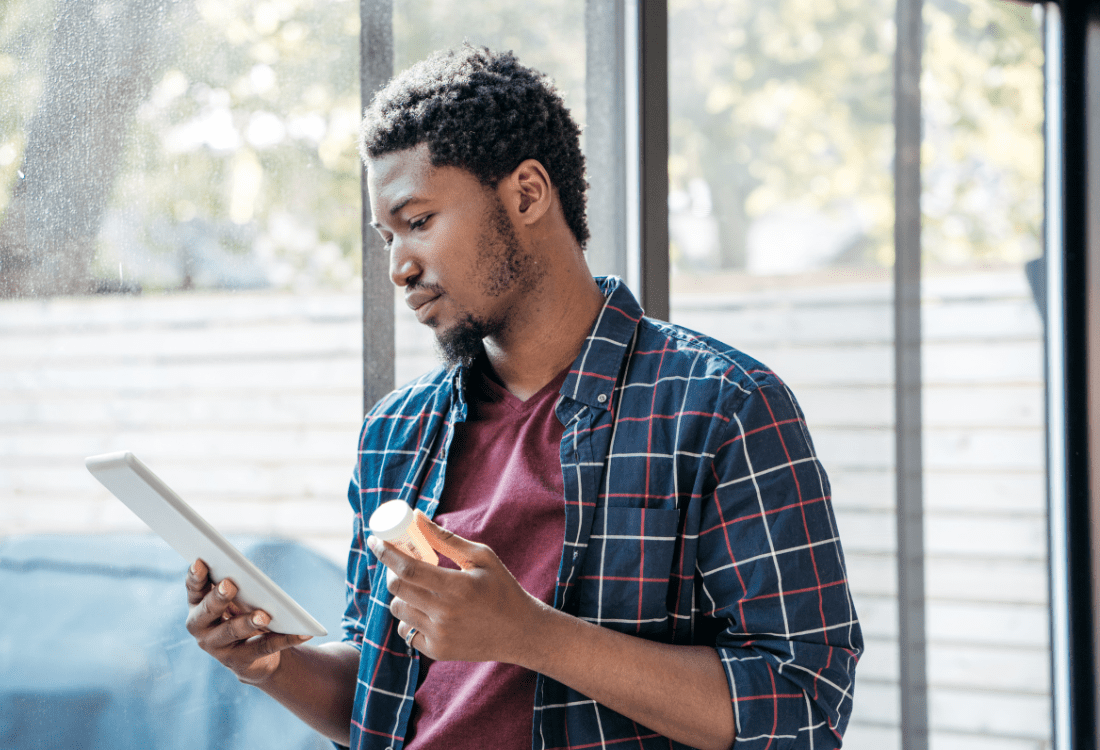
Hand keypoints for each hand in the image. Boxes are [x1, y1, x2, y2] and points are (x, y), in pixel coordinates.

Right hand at [185, 558, 311, 684]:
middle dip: (218, 598)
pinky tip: (303, 633)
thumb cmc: (241, 614)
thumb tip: (246, 572)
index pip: (194, 589)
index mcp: (198, 606)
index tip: (200, 561)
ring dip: (248, 622)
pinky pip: (265, 648)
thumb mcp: (236, 600)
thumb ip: (233, 586)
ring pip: (232, 632)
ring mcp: (218, 648)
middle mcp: (201, 629)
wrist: (253, 657)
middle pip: (207, 612)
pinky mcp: (240, 663)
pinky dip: (286, 639)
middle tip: (230, 584)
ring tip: (264, 615)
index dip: (195, 576)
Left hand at [368, 518, 546, 663]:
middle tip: (400, 564)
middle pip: (396, 589)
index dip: (386, 553)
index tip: (375, 541)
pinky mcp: (437, 652)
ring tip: (420, 588)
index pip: (407, 569)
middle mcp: (445, 614)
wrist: (521, 632)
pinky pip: (406, 632)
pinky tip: (427, 611)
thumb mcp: (482, 557)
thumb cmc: (502, 589)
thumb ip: (445, 539)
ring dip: (401, 595)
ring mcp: (439, 636)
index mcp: (457, 587)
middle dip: (391, 572)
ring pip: (398, 610)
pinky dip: (410, 618)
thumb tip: (416, 517)